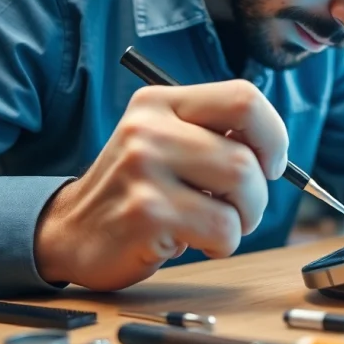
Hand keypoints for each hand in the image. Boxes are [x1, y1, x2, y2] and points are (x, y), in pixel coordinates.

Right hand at [33, 80, 288, 290]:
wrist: (69, 231)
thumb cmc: (136, 190)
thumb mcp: (167, 143)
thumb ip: (214, 136)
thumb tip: (274, 151)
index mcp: (160, 102)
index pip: (244, 98)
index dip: (272, 136)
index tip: (269, 164)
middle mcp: (148, 128)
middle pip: (247, 156)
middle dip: (258, 195)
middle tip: (239, 210)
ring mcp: (143, 168)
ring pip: (242, 191)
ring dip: (243, 221)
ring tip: (215, 226)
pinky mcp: (144, 213)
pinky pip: (221, 230)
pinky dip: (222, 244)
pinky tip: (191, 241)